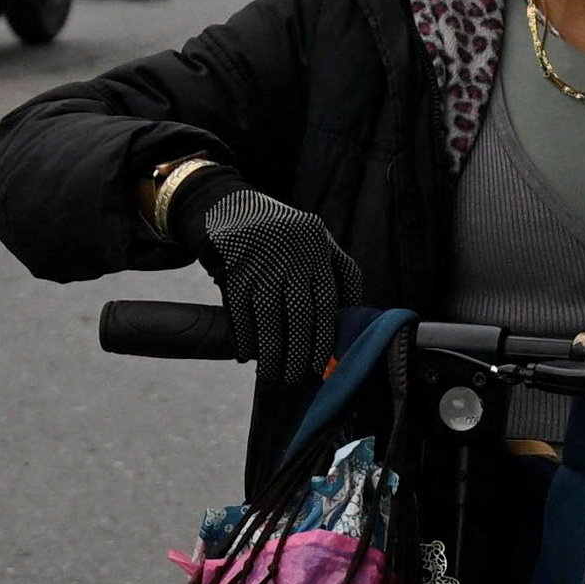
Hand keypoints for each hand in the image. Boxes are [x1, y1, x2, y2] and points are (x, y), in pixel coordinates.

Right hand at [185, 181, 356, 391]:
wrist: (231, 205)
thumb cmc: (283, 235)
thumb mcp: (316, 240)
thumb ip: (339, 272)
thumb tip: (354, 319)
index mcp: (318, 247)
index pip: (328, 301)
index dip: (326, 338)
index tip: (323, 366)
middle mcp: (292, 252)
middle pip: (300, 313)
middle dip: (299, 352)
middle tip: (295, 378)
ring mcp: (261, 258)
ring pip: (270, 316)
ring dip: (271, 351)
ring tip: (272, 374)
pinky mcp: (233, 265)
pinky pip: (239, 310)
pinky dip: (243, 336)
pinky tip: (245, 356)